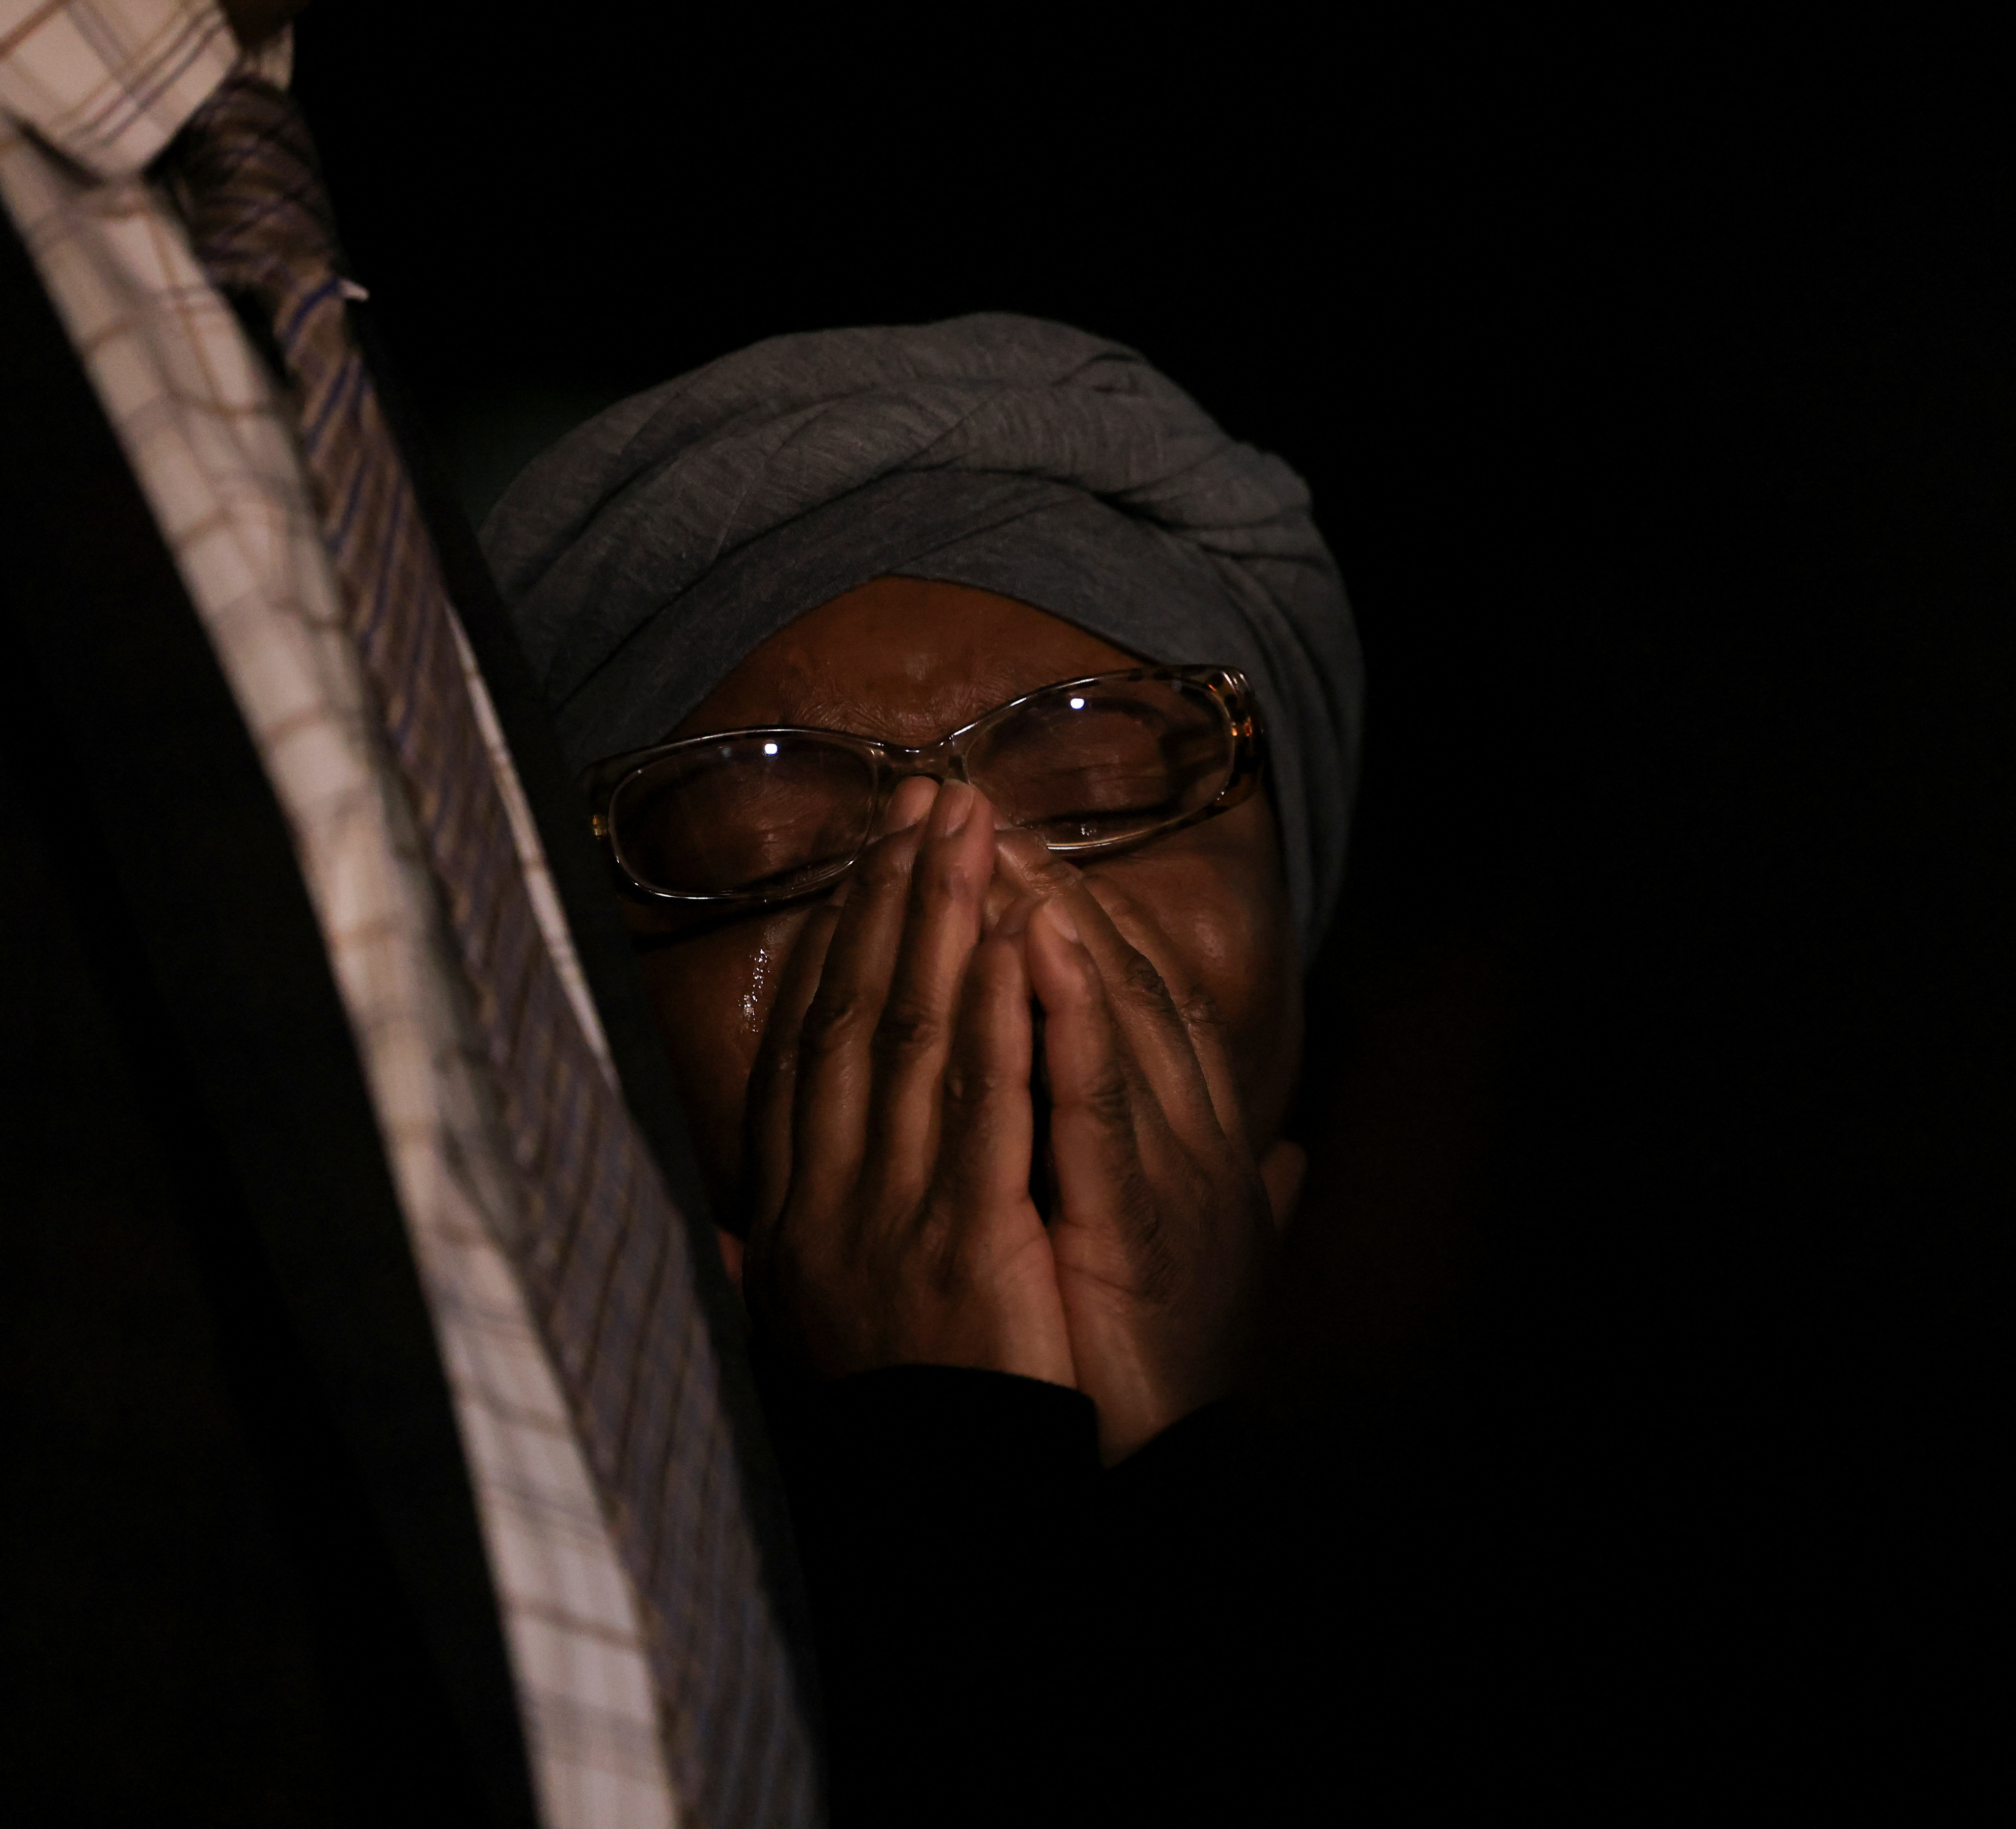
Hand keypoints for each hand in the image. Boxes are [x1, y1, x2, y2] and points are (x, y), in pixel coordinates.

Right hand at [743, 778, 1070, 1384]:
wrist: (939, 1511)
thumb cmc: (896, 1420)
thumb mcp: (801, 1335)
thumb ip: (757, 1271)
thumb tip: (703, 1232)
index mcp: (792, 1214)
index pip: (805, 1051)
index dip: (835, 947)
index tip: (867, 864)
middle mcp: (824, 1202)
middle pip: (851, 1016)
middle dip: (890, 899)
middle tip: (929, 799)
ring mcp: (892, 1217)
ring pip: (909, 1037)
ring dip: (941, 924)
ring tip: (971, 831)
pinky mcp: (968, 1241)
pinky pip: (984, 1105)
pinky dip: (998, 1014)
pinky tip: (1018, 940)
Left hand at [993, 833, 1287, 1461]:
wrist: (1187, 1478)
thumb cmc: (1178, 1379)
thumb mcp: (1201, 1269)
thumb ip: (1236, 1203)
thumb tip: (1294, 1160)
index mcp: (1195, 1148)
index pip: (1135, 1009)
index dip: (1076, 927)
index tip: (1012, 859)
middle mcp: (1192, 1141)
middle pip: (1117, 989)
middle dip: (1047, 895)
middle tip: (974, 814)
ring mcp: (1171, 1171)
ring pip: (1110, 1016)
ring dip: (1054, 920)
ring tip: (995, 844)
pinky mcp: (1141, 1215)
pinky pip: (1100, 1095)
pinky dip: (1070, 1011)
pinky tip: (1033, 942)